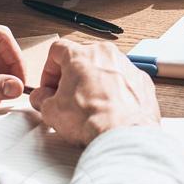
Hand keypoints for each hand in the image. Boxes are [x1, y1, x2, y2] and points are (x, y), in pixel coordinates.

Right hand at [29, 38, 159, 145]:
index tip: (49, 87)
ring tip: (89, 106)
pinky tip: (109, 109)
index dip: (48, 70)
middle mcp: (106, 54)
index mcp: (81, 55)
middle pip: (83, 57)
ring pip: (105, 68)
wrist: (123, 133)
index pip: (57, 50)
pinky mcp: (141, 80)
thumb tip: (43, 98)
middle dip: (72, 76)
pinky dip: (116, 91)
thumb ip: (42, 99)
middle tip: (66, 97)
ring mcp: (127, 66)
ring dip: (95, 83)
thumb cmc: (92, 119)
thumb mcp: (52, 111)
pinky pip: (124, 80)